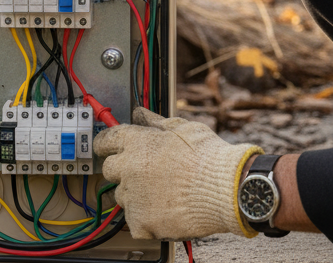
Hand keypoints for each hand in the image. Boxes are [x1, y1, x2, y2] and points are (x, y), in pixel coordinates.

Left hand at [94, 107, 261, 240]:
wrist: (230, 190)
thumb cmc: (210, 158)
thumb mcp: (182, 128)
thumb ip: (155, 122)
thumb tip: (140, 113)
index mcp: (134, 142)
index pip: (104, 141)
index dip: (107, 145)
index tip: (108, 149)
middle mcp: (127, 167)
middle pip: (109, 169)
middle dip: (122, 170)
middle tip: (145, 174)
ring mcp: (132, 195)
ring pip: (121, 196)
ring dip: (135, 195)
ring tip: (163, 195)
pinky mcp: (140, 220)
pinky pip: (134, 221)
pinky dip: (146, 220)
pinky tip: (165, 213)